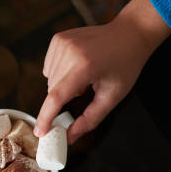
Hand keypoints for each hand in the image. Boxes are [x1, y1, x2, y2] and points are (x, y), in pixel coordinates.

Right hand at [34, 0, 170, 143]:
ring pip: (49, 80)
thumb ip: (89, 119)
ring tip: (84, 75)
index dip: (46, 117)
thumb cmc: (125, 65)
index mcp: (85, 66)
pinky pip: (49, 67)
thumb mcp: (112, 96)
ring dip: (62, 85)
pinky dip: (59, 72)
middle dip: (63, 99)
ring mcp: (62, 43)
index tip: (40, 133)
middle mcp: (70, 52)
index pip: (57, 97)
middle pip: (52, 90)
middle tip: (85, 91)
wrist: (129, 34)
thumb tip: (69, 137)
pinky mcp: (58, 39)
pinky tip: (76, 66)